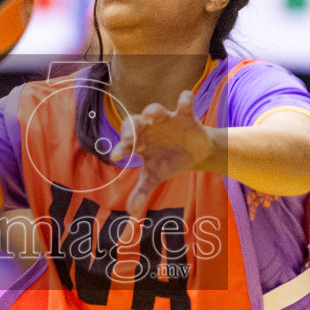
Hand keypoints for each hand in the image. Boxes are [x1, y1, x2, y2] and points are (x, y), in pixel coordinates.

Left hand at [108, 90, 215, 215]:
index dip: (120, 148)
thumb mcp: (155, 176)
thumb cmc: (168, 161)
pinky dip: (185, 99)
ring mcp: (167, 120)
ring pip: (156, 110)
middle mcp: (149, 128)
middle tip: (130, 138)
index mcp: (139, 142)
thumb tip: (130, 211)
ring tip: (151, 116)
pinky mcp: (185, 116)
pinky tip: (185, 98)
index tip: (115, 157)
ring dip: (153, 111)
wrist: (194, 152)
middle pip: (135, 122)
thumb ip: (142, 190)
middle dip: (132, 128)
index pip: (125, 143)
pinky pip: (184, 104)